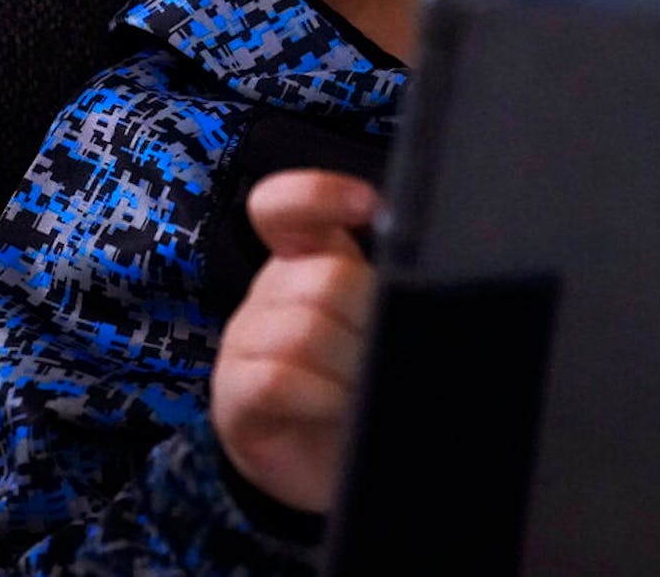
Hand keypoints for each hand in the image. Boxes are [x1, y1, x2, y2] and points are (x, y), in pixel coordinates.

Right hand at [211, 169, 378, 512]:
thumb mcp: (383, 324)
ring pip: (302, 330)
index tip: (371, 207)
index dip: (322, 195)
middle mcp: (271, 292)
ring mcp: (244, 343)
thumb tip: (425, 272)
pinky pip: (276, 380)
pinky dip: (320, 397)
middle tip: (386, 355)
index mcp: (307, 258)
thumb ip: (392, 289)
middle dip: (370, 321)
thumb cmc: (366, 380)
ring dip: (350, 368)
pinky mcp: (234, 398)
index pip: (288, 206)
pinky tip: (337, 408)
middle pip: (323, 279)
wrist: (333, 465)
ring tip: (366, 390)